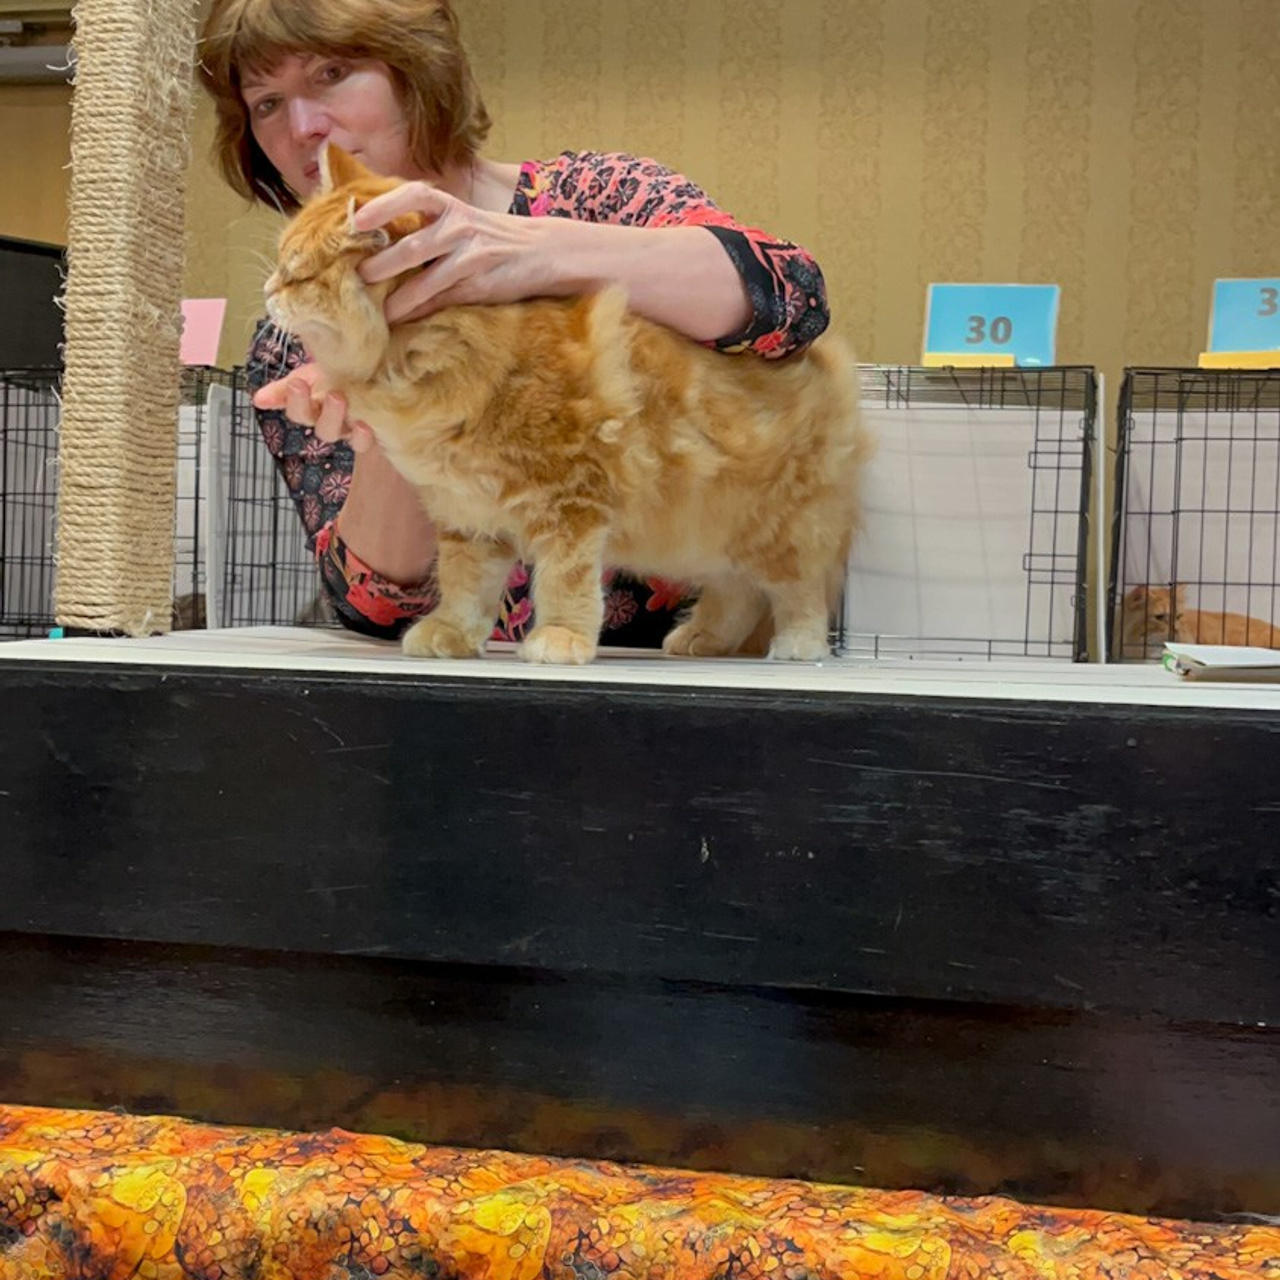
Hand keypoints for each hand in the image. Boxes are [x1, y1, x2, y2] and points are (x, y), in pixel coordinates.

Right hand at [252, 364, 375, 453]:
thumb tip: (258, 400)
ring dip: (346, 422)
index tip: (297, 383)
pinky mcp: (369, 434)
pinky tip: (365, 425)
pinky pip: (365, 443)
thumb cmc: (332, 373)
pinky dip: (365, 436)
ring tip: (349, 404)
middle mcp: (331, 424)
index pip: (298, 412)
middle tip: (334, 395)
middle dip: (327, 414)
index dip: (296, 401)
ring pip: (345, 435)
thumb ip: (282, 390)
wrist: (363, 369)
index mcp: (312, 410)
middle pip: (324, 430)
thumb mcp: (306, 376)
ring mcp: (350, 430)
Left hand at [354, 181, 550, 322]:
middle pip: (412, 246)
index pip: (414, 196)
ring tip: (376, 311)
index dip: (384, 205)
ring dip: (397, 299)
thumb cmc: (495, 235)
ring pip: (425, 280)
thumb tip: (383, 239)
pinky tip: (403, 321)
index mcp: (452, 206)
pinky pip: (442, 301)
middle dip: (380, 265)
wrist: (545, 250)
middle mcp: (460, 228)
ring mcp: (471, 258)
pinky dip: (420, 312)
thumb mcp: (465, 218)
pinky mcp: (480, 286)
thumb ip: (431, 223)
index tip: (356, 219)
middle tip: (355, 278)